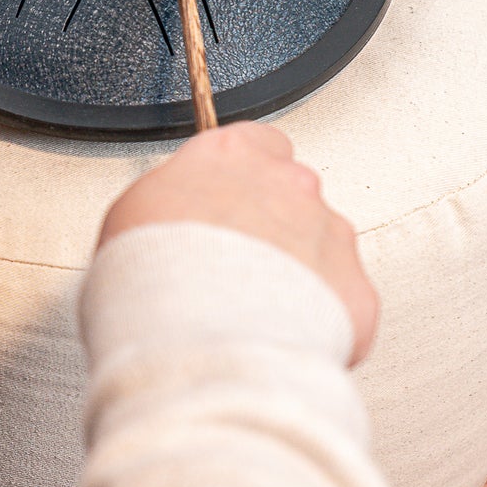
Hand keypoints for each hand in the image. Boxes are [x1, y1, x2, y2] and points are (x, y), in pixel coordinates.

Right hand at [99, 123, 378, 363]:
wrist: (200, 343)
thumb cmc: (157, 283)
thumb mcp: (131, 218)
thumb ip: (169, 204)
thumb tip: (167, 222)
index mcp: (231, 155)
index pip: (255, 143)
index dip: (241, 180)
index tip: (228, 201)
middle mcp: (290, 185)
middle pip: (292, 196)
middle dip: (271, 229)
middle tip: (235, 269)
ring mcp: (329, 235)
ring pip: (322, 248)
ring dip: (297, 275)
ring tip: (253, 312)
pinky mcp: (355, 289)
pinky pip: (343, 302)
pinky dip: (321, 321)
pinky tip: (279, 336)